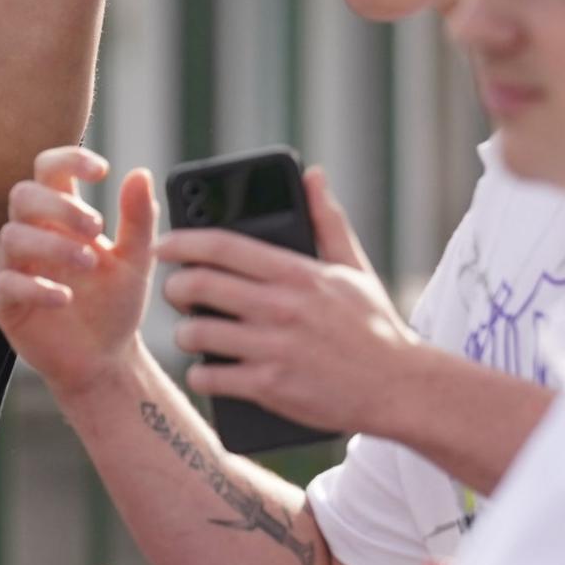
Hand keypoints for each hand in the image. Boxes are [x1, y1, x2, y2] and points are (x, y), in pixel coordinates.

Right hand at [0, 146, 155, 400]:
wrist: (106, 359)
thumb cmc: (114, 305)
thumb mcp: (137, 260)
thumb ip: (138, 219)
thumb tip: (140, 174)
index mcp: (61, 219)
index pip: (49, 170)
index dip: (68, 159)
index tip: (101, 169)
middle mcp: (33, 237)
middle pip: (23, 195)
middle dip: (58, 205)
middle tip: (96, 227)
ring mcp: (16, 269)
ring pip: (11, 236)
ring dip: (51, 245)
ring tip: (89, 263)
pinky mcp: (6, 304)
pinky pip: (7, 285)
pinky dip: (36, 288)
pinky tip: (64, 297)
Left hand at [157, 167, 418, 436]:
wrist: (402, 389)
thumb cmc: (375, 327)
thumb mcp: (355, 268)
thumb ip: (327, 221)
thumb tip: (312, 175)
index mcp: (297, 273)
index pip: (222, 246)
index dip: (182, 241)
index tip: (163, 244)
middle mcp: (281, 306)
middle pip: (198, 285)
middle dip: (175, 288)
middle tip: (175, 292)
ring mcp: (274, 347)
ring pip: (197, 333)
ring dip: (185, 334)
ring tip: (191, 334)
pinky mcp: (271, 387)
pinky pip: (211, 377)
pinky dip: (201, 374)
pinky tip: (206, 371)